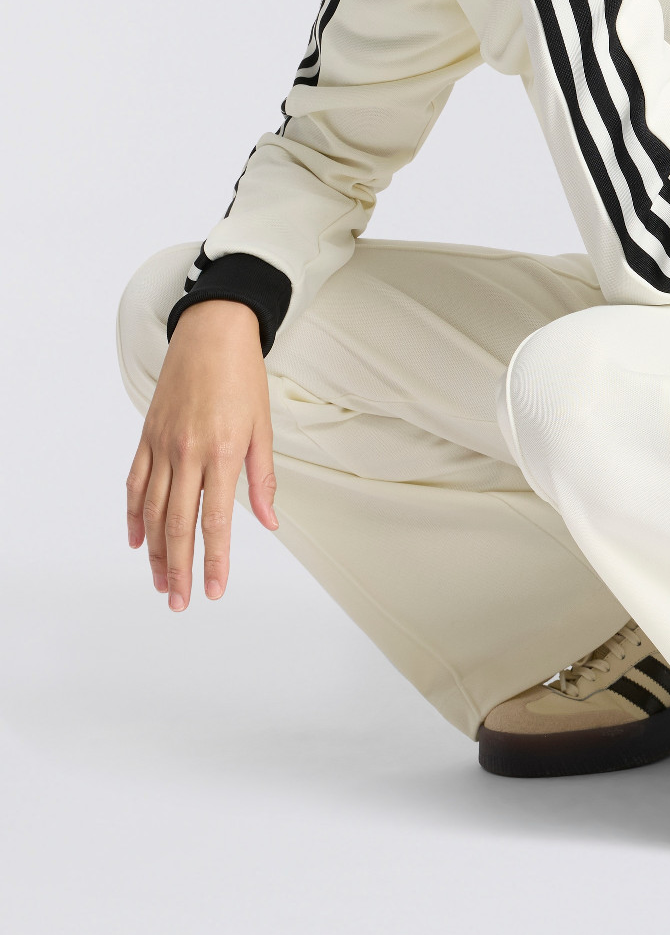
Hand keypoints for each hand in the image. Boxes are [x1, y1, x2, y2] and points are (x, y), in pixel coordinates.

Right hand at [125, 300, 276, 609]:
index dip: (215, 560)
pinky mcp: (147, 436)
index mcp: (220, 451)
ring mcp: (162, 445)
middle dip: (181, 568)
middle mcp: (186, 452)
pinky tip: (138, 540)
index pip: (214, 521)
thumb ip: (262, 478)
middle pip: (177, 524)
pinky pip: (136, 484)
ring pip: (153, 510)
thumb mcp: (262, 426)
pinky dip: (135, 514)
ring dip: (155, 552)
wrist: (212, 333)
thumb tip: (269, 521)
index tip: (215, 589)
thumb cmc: (242, 376)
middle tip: (182, 601)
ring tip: (162, 581)